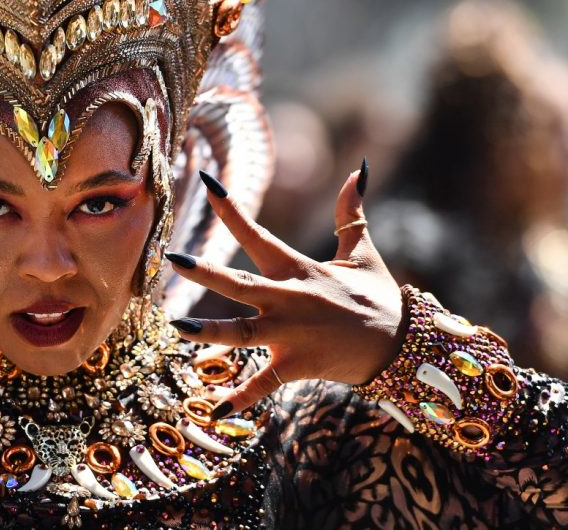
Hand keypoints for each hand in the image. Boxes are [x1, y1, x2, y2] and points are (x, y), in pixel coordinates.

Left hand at [166, 162, 404, 418]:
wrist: (405, 345)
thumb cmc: (378, 297)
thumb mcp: (362, 252)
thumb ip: (350, 213)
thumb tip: (356, 170)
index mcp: (298, 269)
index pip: (257, 234)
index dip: (231, 209)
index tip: (206, 183)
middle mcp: (289, 299)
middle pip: (239, 284)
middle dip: (205, 272)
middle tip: (174, 259)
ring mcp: (292, 333)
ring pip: (243, 332)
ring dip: (209, 331)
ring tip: (177, 327)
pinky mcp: (298, 364)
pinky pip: (265, 382)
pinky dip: (243, 397)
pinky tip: (217, 408)